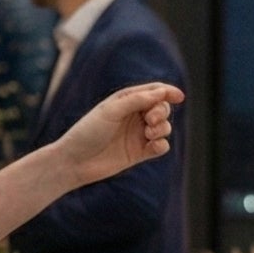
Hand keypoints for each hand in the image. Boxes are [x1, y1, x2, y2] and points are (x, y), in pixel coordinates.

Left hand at [54, 82, 182, 186]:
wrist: (74, 161)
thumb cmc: (88, 131)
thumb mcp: (111, 111)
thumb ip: (136, 100)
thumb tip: (161, 92)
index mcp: (126, 101)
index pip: (153, 92)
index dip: (168, 92)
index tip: (178, 97)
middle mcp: (134, 116)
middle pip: (161, 109)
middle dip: (161, 112)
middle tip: (149, 120)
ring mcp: (137, 135)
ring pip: (164, 127)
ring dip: (162, 128)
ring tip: (149, 132)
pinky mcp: (139, 153)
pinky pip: (161, 147)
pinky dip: (161, 145)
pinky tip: (153, 146)